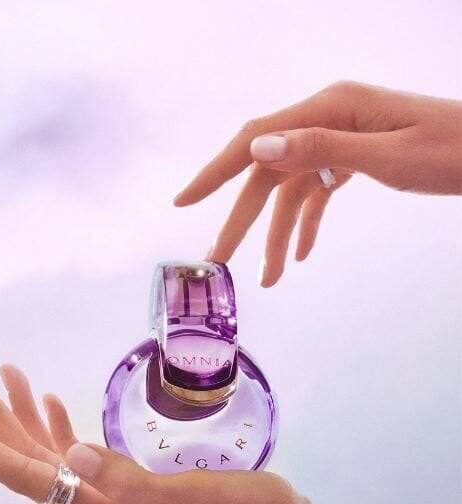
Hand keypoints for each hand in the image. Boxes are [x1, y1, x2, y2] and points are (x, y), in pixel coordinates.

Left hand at [0, 360, 332, 503]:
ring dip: (25, 416)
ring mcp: (119, 501)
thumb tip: (69, 455)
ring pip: (53, 456)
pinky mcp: (139, 491)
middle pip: (29, 459)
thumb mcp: (194, 495)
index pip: (24, 473)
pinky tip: (55, 406)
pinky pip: (85, 458)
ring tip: (5, 373)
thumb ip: (129, 481)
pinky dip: (64, 430)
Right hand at [174, 81, 461, 285]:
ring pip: (292, 191)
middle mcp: (327, 120)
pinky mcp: (353, 159)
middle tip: (219, 259)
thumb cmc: (452, 150)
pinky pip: (317, 194)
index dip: (215, 172)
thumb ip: (321, 150)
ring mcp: (340, 140)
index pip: (256, 140)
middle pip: (269, 174)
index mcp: (330, 108)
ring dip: (277, 235)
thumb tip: (257, 150)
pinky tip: (300, 254)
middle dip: (243, 220)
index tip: (184, 201)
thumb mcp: (387, 154)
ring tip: (268, 278)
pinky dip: (307, 224)